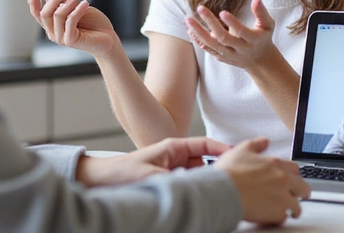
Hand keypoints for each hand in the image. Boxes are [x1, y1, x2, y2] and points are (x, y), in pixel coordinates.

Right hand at [27, 0, 117, 56]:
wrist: (109, 39)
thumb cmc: (93, 24)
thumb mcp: (78, 8)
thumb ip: (67, 0)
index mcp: (53, 25)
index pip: (38, 15)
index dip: (33, 4)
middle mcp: (53, 33)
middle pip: (45, 12)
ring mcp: (61, 38)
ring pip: (57, 14)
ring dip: (69, 2)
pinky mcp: (70, 40)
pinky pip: (70, 20)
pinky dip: (78, 9)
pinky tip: (86, 3)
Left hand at [75, 137, 232, 186]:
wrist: (105, 180)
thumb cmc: (123, 171)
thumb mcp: (150, 175)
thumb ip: (174, 180)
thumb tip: (194, 186)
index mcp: (173, 147)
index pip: (204, 145)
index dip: (223, 149)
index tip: (239, 154)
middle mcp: (176, 157)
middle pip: (206, 161)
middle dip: (220, 168)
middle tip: (235, 178)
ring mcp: (174, 169)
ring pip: (199, 174)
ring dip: (208, 180)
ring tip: (221, 189)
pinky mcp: (170, 181)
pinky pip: (190, 184)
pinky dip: (197, 189)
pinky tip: (204, 197)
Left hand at [185, 0, 276, 69]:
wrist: (259, 61)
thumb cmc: (263, 38)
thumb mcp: (268, 25)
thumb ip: (262, 12)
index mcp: (253, 40)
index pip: (242, 32)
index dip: (232, 23)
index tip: (222, 12)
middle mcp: (240, 49)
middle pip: (223, 38)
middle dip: (211, 23)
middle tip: (200, 8)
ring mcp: (230, 54)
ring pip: (212, 45)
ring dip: (199, 32)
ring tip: (188, 19)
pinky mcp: (221, 57)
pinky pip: (208, 49)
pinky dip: (198, 40)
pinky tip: (190, 30)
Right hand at [213, 137, 310, 224]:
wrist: (223, 190)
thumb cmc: (230, 172)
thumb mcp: (242, 150)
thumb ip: (256, 144)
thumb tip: (264, 141)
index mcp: (275, 164)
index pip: (295, 169)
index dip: (293, 176)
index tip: (290, 180)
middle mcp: (283, 179)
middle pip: (303, 188)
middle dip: (299, 193)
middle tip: (292, 196)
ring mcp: (283, 197)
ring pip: (297, 206)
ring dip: (291, 208)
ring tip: (284, 210)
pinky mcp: (278, 213)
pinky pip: (284, 218)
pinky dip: (278, 218)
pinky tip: (271, 216)